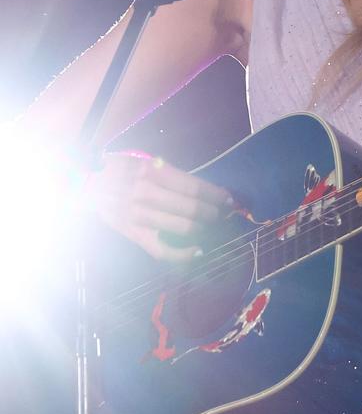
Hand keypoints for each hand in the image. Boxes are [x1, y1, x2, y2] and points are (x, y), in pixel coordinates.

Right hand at [81, 151, 233, 261]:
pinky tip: (198, 250)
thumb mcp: (140, 159)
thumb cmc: (116, 168)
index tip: (228, 198)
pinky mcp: (133, 234)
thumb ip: (166, 172)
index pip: (193, 186)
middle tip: (223, 213)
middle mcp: (146, 193)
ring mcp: (139, 216)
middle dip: (213, 212)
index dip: (215, 194)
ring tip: (213, 226)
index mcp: (151, 171)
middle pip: (192, 208)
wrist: (81, 185)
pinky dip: (184, 254)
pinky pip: (162, 250)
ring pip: (182, 228)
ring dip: (204, 228)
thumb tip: (199, 187)